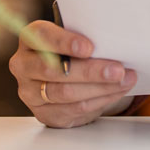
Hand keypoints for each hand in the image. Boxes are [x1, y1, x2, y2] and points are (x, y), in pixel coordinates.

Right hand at [9, 21, 136, 128]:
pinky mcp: (44, 113)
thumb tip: (115, 43)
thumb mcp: (78, 38)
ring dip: (100, 87)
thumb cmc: (74, 51)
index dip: (65, 42)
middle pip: (53, 70)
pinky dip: (100, 100)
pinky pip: (73, 109)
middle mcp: (24, 65)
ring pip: (65, 93)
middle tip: (117, 70)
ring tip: (124, 80)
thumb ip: (87, 38)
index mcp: (31, 38)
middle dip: (90, 71)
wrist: (69, 78)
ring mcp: (31, 92)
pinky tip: (116, 91)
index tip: (89, 48)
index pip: (42, 36)